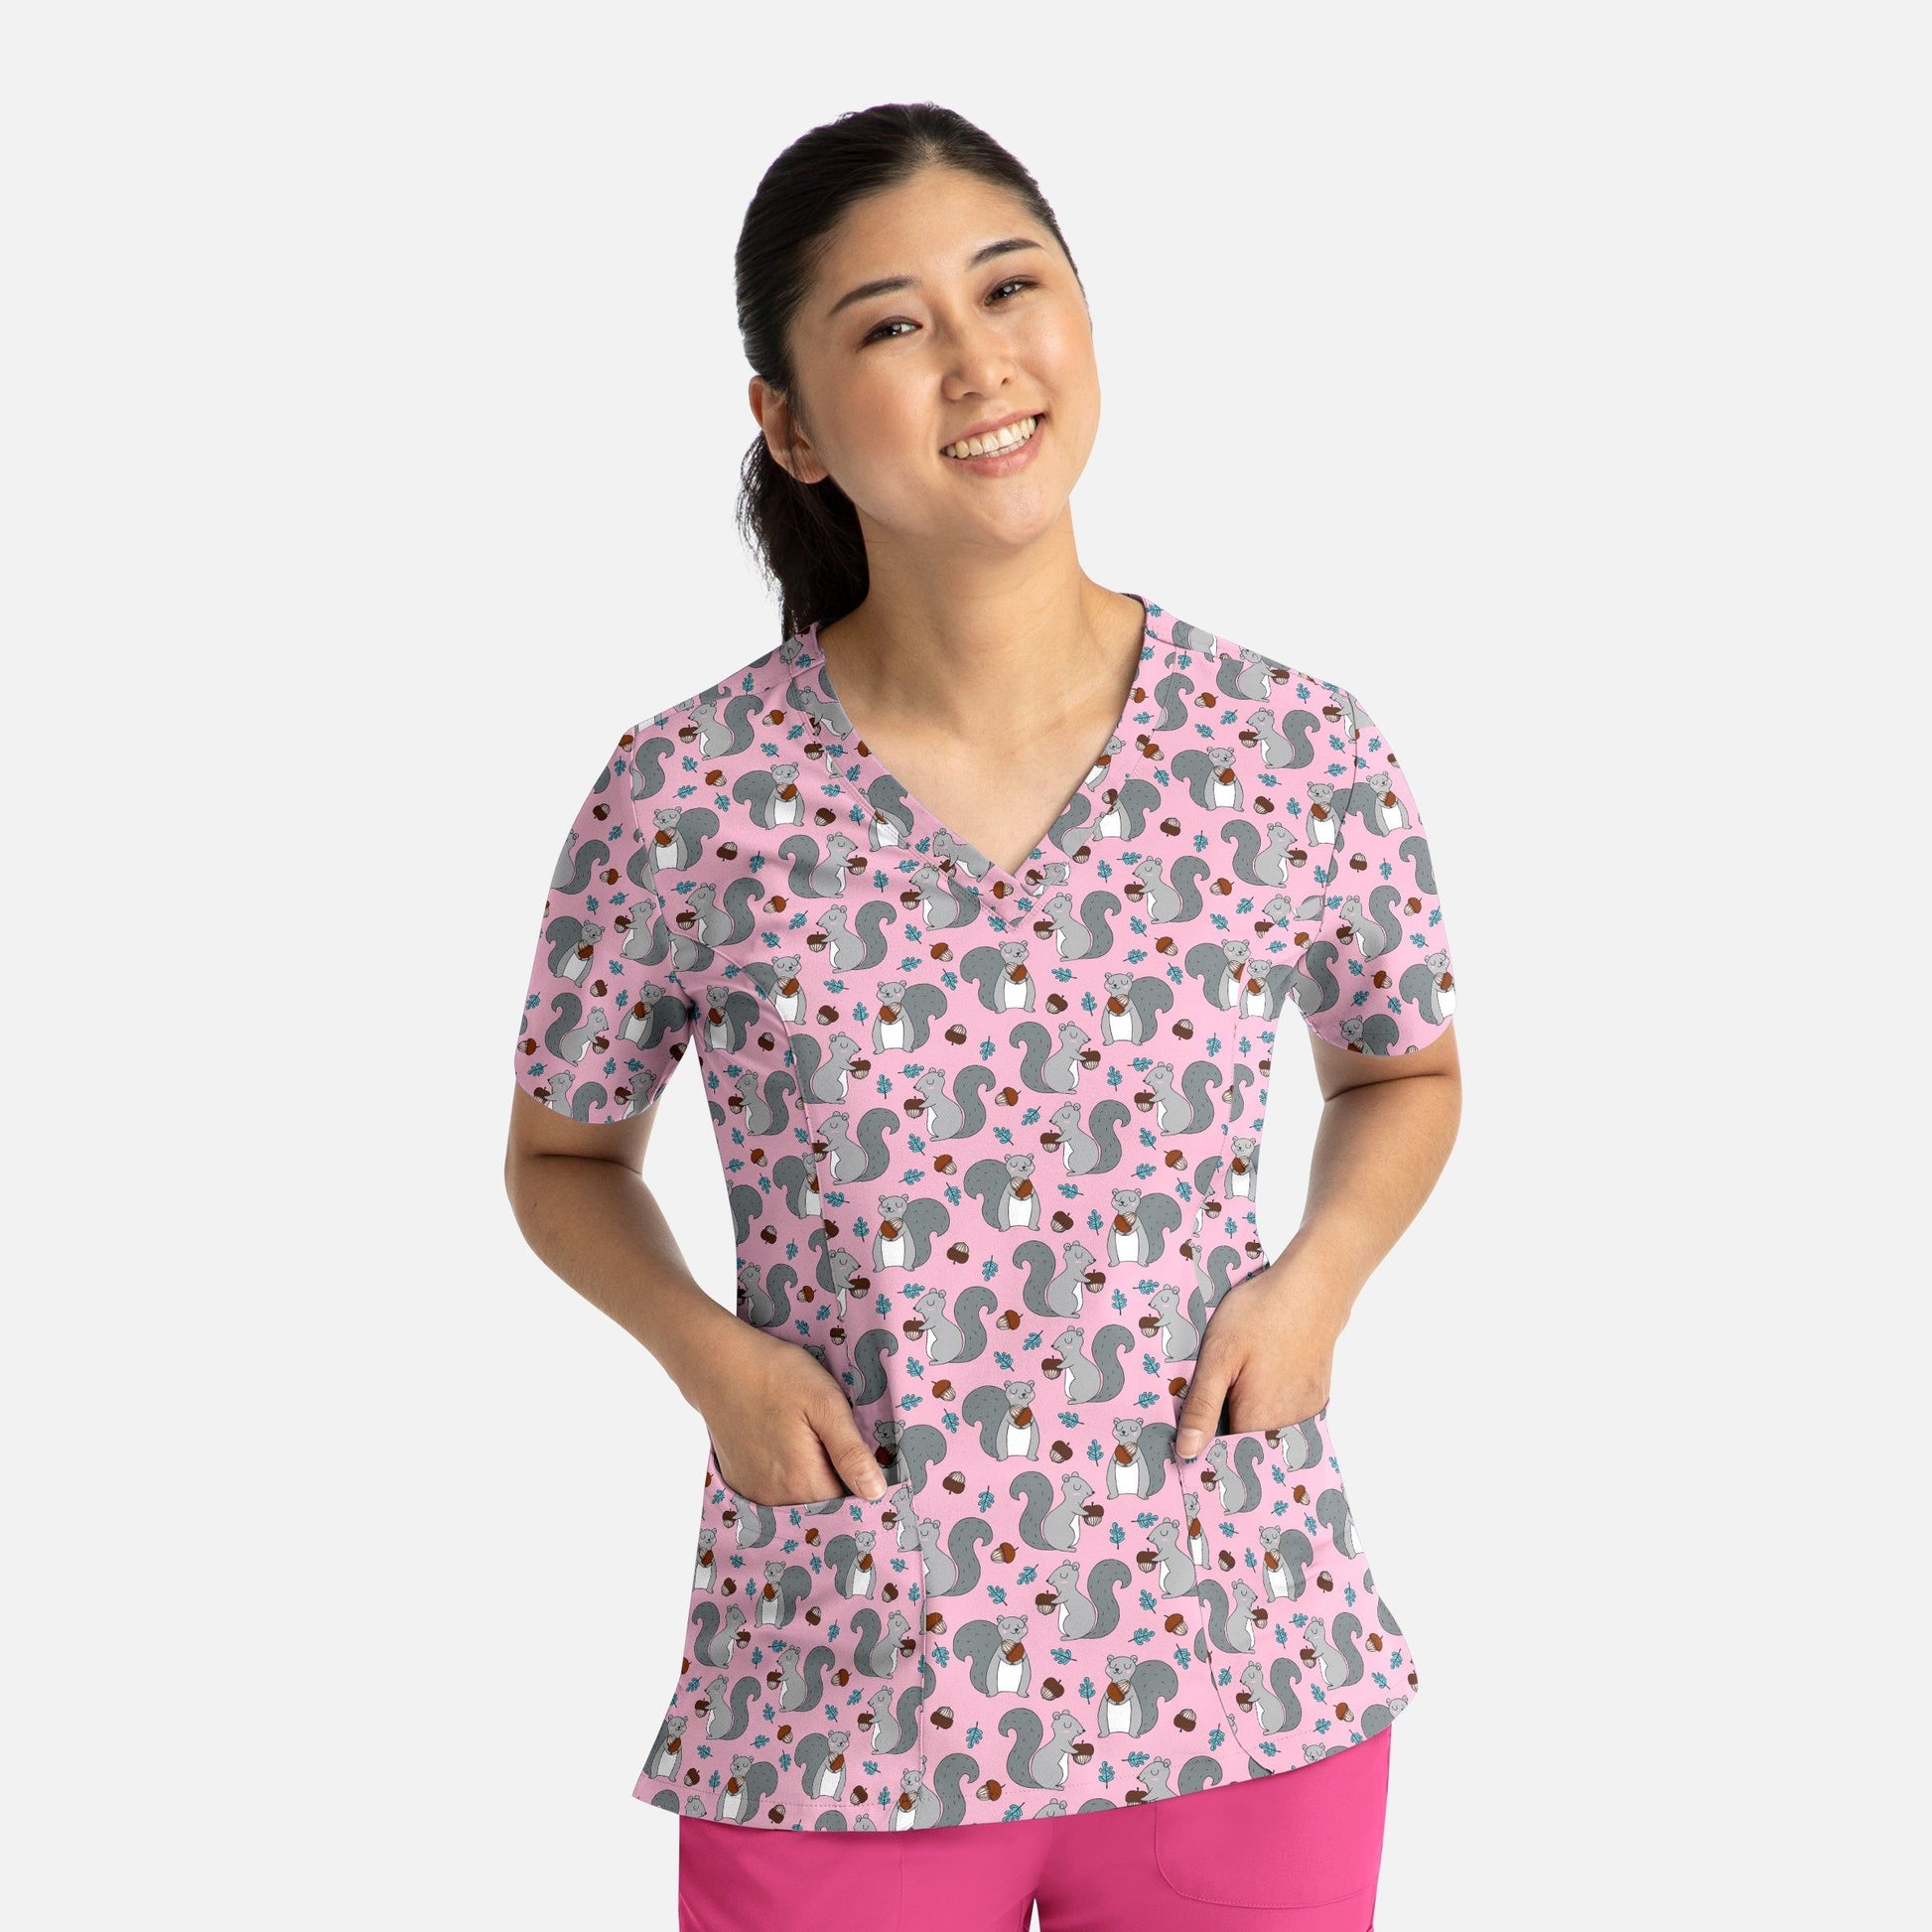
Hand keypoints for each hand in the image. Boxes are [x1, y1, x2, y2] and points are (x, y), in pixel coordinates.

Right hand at [695, 1325, 888, 1505]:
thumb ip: (851, 1452)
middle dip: (836, 1478)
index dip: (860, 1479)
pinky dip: (785, 1473)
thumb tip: (876, 1492)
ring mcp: (754, 1491)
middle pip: (822, 1502)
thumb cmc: (775, 1374)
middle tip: (832, 1437)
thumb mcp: (825, 1403)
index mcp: (802, 1482)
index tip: (861, 1453)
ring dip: (810, 1476)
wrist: (719, 1363)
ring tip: (808, 1437)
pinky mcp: (740, 1480)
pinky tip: (785, 1442)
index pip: (848, 1501)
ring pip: (799, 1497)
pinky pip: (774, 1490)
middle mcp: (775, 1498)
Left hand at [1173, 1261, 1340, 1457]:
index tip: (1190, 1423)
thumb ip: (1202, 1406)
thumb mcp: (1218, 1355)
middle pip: (1246, 1439)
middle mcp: (1287, 1425)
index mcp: (1258, 1420)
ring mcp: (1306, 1411)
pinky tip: (1262, 1371)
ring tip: (1240, 1375)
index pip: (1222, 1451)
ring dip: (1248, 1410)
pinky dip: (1271, 1399)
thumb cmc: (1262, 1314)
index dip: (1204, 1439)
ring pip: (1266, 1425)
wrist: (1313, 1287)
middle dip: (1226, 1423)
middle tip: (1217, 1386)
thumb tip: (1187, 1451)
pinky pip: (1286, 1411)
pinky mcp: (1316, 1395)